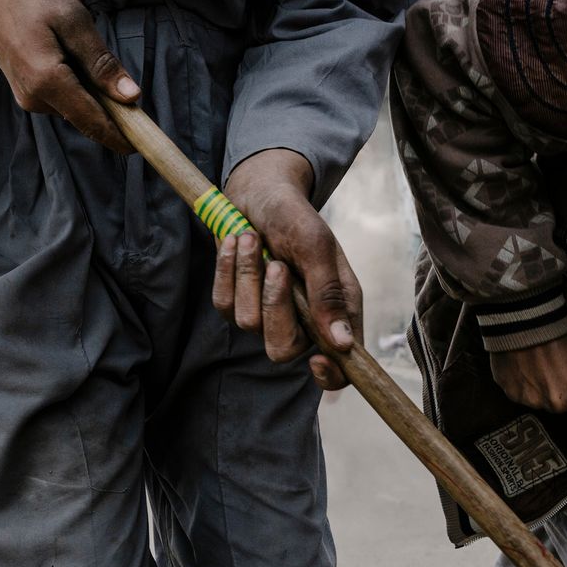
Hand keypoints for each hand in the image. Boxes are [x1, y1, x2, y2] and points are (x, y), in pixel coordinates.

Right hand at [0, 0, 139, 151]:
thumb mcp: (72, 20)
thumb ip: (100, 62)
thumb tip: (130, 97)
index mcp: (47, 82)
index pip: (93, 122)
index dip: (121, 136)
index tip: (144, 145)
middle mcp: (35, 99)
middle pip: (85, 117)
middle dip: (111, 112)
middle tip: (131, 89)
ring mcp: (27, 96)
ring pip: (74, 107)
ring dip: (93, 94)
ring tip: (90, 54)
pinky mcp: (25, 89)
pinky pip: (61, 97)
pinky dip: (77, 85)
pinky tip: (73, 56)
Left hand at [211, 149, 360, 390]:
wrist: (258, 191)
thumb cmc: (294, 216)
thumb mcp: (316, 245)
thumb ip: (328, 292)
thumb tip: (343, 343)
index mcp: (335, 309)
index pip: (339, 366)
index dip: (330, 375)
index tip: (316, 360)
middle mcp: (303, 318)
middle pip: (283, 349)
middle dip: (274, 308)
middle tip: (277, 267)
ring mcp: (265, 313)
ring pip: (248, 323)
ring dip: (248, 276)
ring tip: (253, 239)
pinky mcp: (235, 301)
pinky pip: (223, 303)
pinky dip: (227, 269)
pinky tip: (235, 242)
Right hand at [489, 329, 566, 432]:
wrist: (527, 319)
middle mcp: (556, 405)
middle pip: (563, 411)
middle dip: (565, 397)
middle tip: (562, 370)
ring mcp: (530, 401)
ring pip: (542, 403)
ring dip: (544, 389)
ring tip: (543, 364)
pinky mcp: (510, 393)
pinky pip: (521, 395)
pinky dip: (525, 383)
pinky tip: (526, 364)